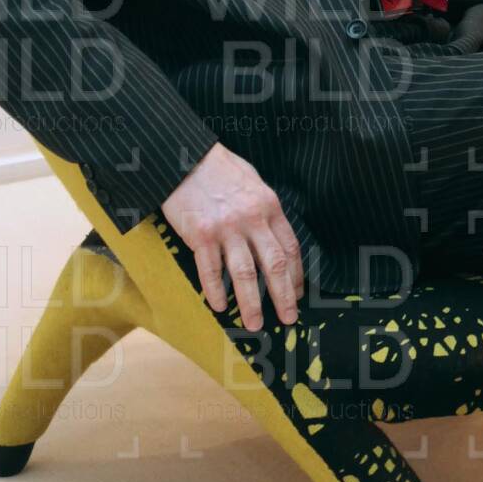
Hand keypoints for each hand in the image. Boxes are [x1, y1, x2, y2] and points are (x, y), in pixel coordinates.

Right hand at [161, 143, 303, 330]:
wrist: (185, 157)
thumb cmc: (220, 169)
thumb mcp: (253, 183)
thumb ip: (264, 210)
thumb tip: (273, 238)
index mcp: (269, 206)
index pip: (289, 247)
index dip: (295, 275)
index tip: (297, 294)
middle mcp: (252, 219)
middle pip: (274, 265)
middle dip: (283, 296)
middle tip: (288, 319)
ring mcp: (226, 228)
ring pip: (245, 274)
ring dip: (251, 303)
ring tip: (255, 324)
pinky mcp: (201, 235)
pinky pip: (211, 271)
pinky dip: (215, 291)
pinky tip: (219, 306)